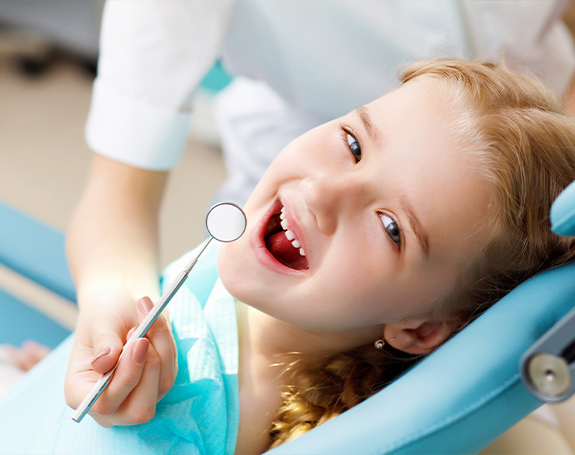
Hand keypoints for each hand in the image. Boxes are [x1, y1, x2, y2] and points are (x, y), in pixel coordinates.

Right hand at [64, 293, 177, 426]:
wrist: (121, 303)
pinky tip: (155, 324)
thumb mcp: (99, 320)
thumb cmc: (104, 313)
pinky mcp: (158, 384)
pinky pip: (171, 370)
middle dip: (149, 368)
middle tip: (145, 333)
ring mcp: (136, 397)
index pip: (104, 404)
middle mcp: (110, 403)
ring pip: (161, 386)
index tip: (138, 342)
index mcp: (80, 393)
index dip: (125, 378)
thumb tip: (103, 364)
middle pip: (139, 410)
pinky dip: (167, 344)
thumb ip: (103, 342)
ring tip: (148, 317)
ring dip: (161, 348)